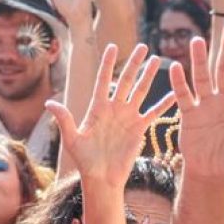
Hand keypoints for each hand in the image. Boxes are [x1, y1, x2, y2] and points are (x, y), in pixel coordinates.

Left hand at [48, 42, 173, 188]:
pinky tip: (173, 93)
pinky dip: (163, 103)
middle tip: (144, 46)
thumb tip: (50, 103)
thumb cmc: (84, 160)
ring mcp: (128, 117)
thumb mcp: (72, 139)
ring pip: (141, 91)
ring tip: (158, 60)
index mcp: (97, 107)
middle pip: (127, 80)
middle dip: (135, 63)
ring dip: (149, 76)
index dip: (108, 64)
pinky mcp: (139, 128)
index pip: (104, 80)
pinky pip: (153, 112)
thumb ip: (64, 119)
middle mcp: (114, 108)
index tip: (113, 46)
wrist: (102, 177)